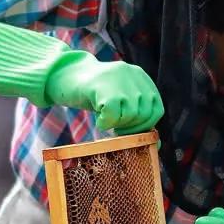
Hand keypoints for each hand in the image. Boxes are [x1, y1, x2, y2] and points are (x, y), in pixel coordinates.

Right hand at [46, 55, 163, 133]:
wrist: (67, 76)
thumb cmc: (96, 95)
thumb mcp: (121, 101)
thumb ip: (138, 119)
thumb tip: (156, 148)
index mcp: (141, 77)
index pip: (156, 109)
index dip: (144, 126)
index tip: (129, 131)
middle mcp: (133, 74)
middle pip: (144, 114)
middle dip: (130, 128)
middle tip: (115, 128)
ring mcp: (119, 78)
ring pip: (131, 115)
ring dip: (117, 125)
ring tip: (105, 119)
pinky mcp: (103, 86)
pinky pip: (113, 115)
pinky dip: (105, 124)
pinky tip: (99, 119)